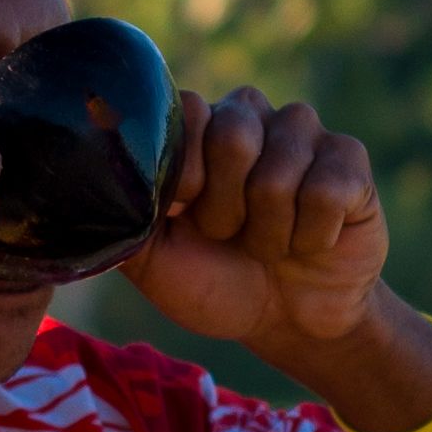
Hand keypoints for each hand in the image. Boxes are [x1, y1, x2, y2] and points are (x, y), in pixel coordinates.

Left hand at [128, 87, 390, 362]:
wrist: (288, 322)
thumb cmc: (216, 282)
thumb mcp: (153, 259)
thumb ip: (123, 215)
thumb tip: (83, 183)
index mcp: (199, 128)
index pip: (185, 108)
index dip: (185, 171)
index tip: (183, 211)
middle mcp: (250, 117)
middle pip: (233, 133)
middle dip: (226, 208)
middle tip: (231, 235)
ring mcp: (304, 134)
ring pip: (279, 170)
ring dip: (270, 231)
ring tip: (271, 245)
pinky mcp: (349, 160)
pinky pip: (326, 190)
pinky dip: (312, 235)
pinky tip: (312, 242)